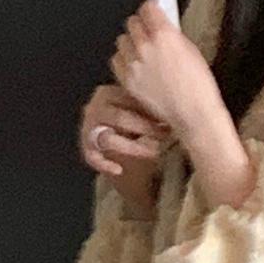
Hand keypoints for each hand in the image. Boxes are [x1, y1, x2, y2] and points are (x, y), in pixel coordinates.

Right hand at [79, 82, 170, 218]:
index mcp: (109, 93)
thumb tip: (176, 103)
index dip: (150, 109)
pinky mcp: (87, 148)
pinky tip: (119, 169)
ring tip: (155, 151)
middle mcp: (95, 108)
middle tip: (166, 135)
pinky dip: (105, 164)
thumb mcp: (142, 109)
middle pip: (119, 118)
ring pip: (108, 138)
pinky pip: (92, 157)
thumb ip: (150, 105)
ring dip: (133, 146)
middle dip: (146, 128)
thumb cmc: (136, 121)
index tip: (171, 117)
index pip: (128, 99)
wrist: (121, 144)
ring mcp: (89, 128)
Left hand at [112, 0, 253, 209]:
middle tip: (149, 34)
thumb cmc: (198, 85)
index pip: (146, 8)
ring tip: (143, 52)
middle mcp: (145, 47)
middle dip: (140, 26)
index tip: (153, 14)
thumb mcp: (190, 49)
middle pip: (131, 22)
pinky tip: (137, 66)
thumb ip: (171, 33)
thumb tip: (160, 24)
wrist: (192, 113)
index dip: (151, 11)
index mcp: (164, 35)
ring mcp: (134, 64)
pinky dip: (124, 60)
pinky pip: (117, 60)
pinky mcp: (126, 80)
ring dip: (131, 43)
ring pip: (122, 40)